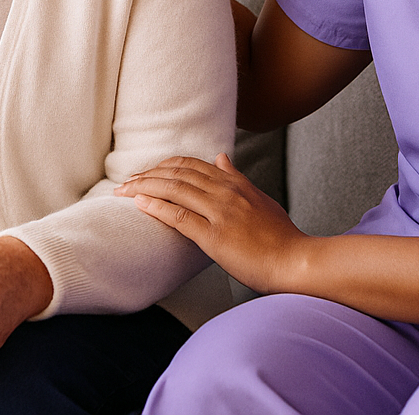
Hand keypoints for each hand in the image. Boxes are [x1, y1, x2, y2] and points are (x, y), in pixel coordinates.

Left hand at [116, 153, 308, 294]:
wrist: (295, 262)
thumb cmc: (280, 237)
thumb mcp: (260, 198)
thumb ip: (238, 178)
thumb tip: (220, 157)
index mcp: (235, 183)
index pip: (192, 164)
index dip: (165, 166)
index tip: (146, 172)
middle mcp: (226, 192)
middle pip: (178, 173)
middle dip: (147, 174)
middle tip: (125, 181)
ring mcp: (221, 213)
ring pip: (175, 190)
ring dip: (144, 187)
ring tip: (122, 190)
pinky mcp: (215, 236)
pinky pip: (179, 216)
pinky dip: (156, 207)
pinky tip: (139, 204)